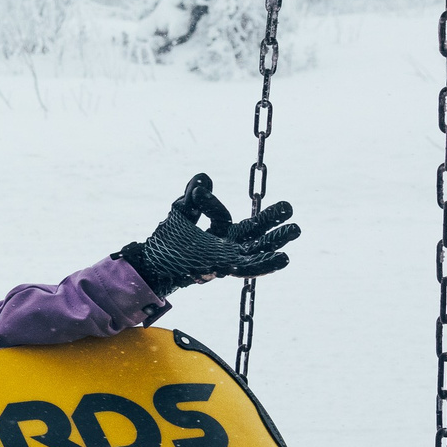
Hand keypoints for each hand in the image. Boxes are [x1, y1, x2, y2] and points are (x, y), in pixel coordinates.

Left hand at [118, 174, 300, 295]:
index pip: (226, 217)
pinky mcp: (224, 270)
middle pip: (256, 235)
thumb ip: (192, 197)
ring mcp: (227, 260)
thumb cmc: (165, 244)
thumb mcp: (181, 214)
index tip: (197, 194)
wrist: (150, 264)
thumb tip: (203, 176)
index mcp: (219, 236)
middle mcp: (227, 248)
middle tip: (290, 208)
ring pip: (257, 251)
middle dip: (273, 223)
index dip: (211, 203)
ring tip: (296, 230)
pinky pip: (249, 268)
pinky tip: (284, 258)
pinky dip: (266, 263)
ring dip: (276, 242)